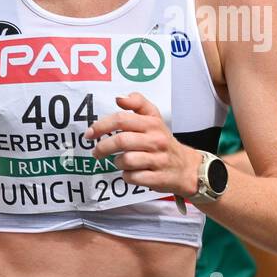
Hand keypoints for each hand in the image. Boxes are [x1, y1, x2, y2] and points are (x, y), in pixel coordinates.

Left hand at [85, 93, 199, 195]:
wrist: (186, 167)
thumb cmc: (162, 141)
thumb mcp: (154, 118)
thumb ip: (138, 104)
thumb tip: (119, 98)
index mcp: (152, 123)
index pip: (122, 120)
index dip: (102, 126)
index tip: (90, 133)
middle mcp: (156, 140)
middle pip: (121, 141)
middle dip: (103, 147)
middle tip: (96, 152)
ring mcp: (158, 160)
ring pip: (126, 160)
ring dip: (117, 163)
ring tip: (120, 162)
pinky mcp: (157, 178)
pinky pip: (132, 177)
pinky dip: (127, 176)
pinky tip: (131, 173)